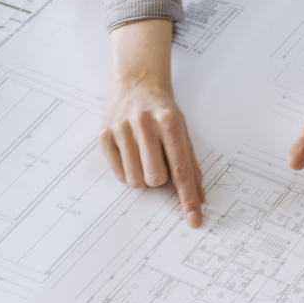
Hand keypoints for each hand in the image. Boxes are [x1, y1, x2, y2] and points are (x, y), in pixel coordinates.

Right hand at [100, 19, 204, 224]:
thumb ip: (191, 165)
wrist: (137, 84)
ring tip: (144, 156)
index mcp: (169, 122)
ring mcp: (121, 129)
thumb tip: (199, 199)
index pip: (181, 169)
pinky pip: (119, 175)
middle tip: (158, 160)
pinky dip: (128, 171)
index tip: (193, 219)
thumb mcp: (183, 132)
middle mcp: (144, 124)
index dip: (187, 197)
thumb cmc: (163, 111)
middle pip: (156, 178)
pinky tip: (131, 152)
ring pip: (135, 180)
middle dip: (160, 178)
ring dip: (143, 176)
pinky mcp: (104, 136)